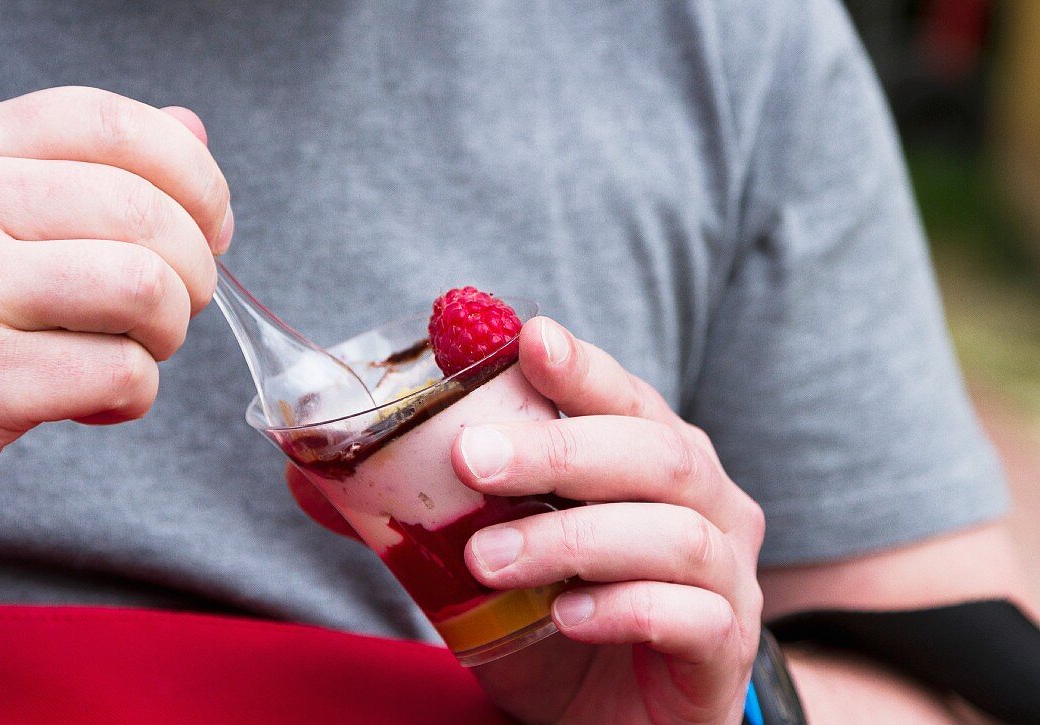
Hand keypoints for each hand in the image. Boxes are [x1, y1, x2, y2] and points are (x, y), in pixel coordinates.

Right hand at [0, 87, 231, 518]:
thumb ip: (81, 169)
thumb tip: (188, 128)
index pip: (107, 123)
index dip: (193, 172)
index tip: (214, 224)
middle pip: (142, 211)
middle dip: (195, 269)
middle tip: (178, 304)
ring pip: (143, 286)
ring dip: (168, 330)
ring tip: (136, 348)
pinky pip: (120, 373)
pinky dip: (133, 396)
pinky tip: (94, 400)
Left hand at [455, 317, 764, 723]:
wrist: (611, 718)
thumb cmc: (558, 617)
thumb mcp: (493, 555)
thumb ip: (430, 511)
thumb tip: (314, 477)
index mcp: (657, 457)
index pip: (626, 397)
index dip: (582, 367)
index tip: (529, 339)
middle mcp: (708, 502)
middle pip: (653, 453)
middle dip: (559, 450)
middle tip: (472, 457)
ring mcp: (727, 575)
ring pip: (671, 533)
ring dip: (569, 538)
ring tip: (487, 559)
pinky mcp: (724, 647)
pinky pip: (690, 616)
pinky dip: (625, 607)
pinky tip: (566, 614)